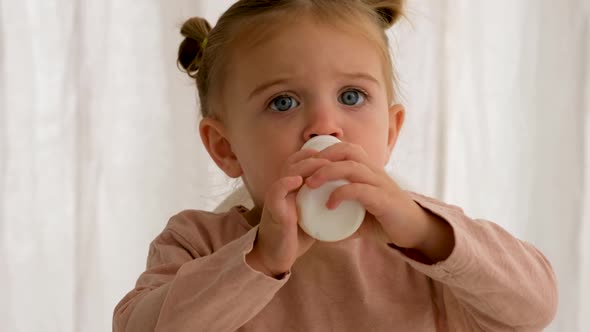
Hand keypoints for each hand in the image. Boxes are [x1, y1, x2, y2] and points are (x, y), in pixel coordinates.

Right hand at [246, 149, 329, 276]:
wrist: (277, 256)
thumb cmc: (295, 235)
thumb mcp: (310, 214)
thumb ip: (321, 202)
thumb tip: (348, 196)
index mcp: (289, 187)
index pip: (299, 161)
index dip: (314, 155)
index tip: (334, 158)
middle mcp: (281, 189)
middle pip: (295, 162)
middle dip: (314, 157)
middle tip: (333, 160)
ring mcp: (276, 199)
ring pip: (287, 172)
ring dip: (305, 166)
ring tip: (322, 165)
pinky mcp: (273, 211)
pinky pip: (276, 192)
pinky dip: (285, 184)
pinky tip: (298, 181)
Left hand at [304, 142, 453, 259]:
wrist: (415, 230)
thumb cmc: (384, 219)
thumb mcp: (358, 212)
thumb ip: (340, 212)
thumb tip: (314, 223)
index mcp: (368, 170)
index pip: (344, 148)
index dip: (323, 152)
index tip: (304, 167)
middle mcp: (375, 172)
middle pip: (347, 151)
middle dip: (322, 158)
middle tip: (303, 174)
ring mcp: (381, 184)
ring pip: (352, 167)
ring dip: (327, 173)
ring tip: (310, 185)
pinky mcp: (385, 200)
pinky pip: (361, 190)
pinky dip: (341, 194)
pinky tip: (329, 205)